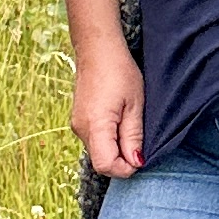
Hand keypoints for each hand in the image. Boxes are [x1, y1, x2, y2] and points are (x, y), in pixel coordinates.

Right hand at [70, 46, 144, 181]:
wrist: (97, 50)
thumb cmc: (119, 72)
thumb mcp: (135, 105)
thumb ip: (133, 136)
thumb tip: (135, 163)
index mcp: (95, 125)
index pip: (106, 165)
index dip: (125, 168)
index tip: (140, 155)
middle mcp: (81, 129)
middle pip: (102, 162)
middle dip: (122, 159)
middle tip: (138, 138)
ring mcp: (77, 125)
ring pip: (99, 152)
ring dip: (116, 149)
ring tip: (129, 124)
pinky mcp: (78, 121)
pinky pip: (95, 141)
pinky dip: (109, 140)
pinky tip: (119, 121)